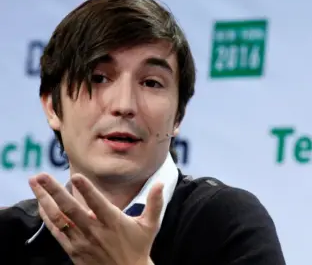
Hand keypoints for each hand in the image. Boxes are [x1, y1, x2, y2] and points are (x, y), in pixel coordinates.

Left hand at [28, 173, 162, 264]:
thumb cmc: (139, 247)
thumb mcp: (150, 225)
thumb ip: (155, 203)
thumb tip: (162, 183)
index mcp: (114, 222)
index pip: (98, 203)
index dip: (87, 190)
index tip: (76, 176)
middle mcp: (95, 231)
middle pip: (71, 209)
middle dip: (54, 191)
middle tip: (41, 175)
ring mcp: (82, 241)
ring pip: (59, 219)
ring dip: (44, 200)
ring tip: (34, 183)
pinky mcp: (74, 250)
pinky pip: (57, 231)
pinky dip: (47, 217)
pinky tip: (41, 204)